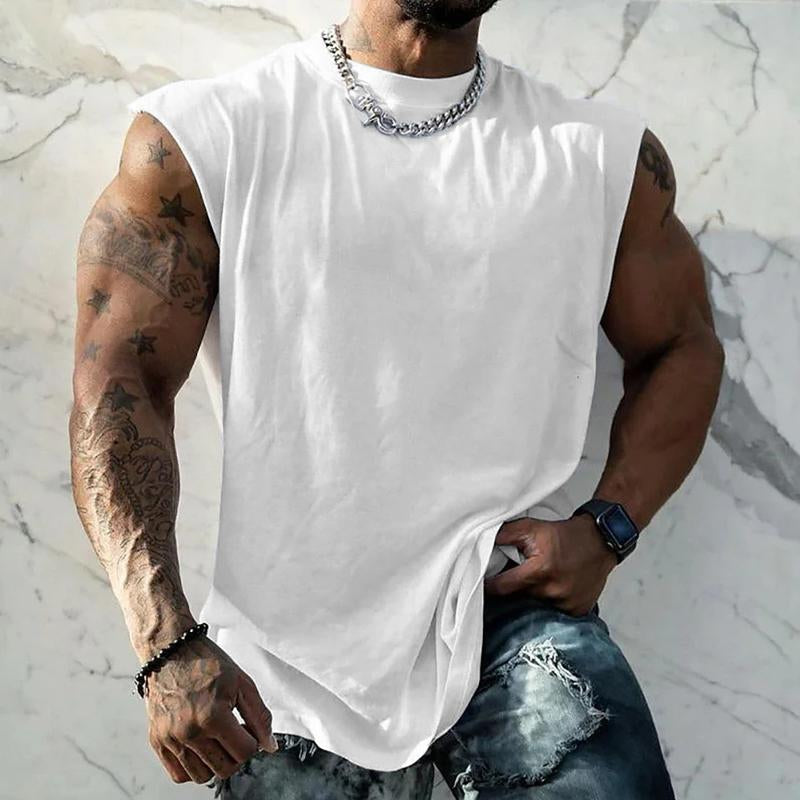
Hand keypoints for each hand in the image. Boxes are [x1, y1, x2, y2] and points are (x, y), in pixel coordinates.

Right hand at [144, 635, 277, 783]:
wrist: (170, 650)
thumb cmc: (206, 662)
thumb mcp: (242, 683)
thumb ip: (260, 716)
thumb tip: (270, 746)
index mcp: (212, 716)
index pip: (244, 753)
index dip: (252, 741)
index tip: (246, 727)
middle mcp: (189, 732)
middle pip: (225, 770)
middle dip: (235, 753)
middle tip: (233, 731)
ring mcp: (170, 739)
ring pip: (202, 777)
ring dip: (215, 762)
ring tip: (215, 737)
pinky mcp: (157, 741)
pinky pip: (179, 774)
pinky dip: (193, 767)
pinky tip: (200, 745)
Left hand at [483, 515, 618, 615]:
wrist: (600, 541)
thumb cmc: (564, 534)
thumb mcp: (530, 527)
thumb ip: (504, 535)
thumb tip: (479, 541)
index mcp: (540, 571)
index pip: (502, 587)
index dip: (490, 586)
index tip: (482, 586)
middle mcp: (554, 591)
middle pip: (519, 599)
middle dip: (514, 591)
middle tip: (516, 579)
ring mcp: (567, 603)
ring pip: (536, 607)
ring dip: (532, 598)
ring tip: (538, 582)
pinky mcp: (578, 611)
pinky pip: (555, 613)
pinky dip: (550, 604)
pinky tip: (554, 589)